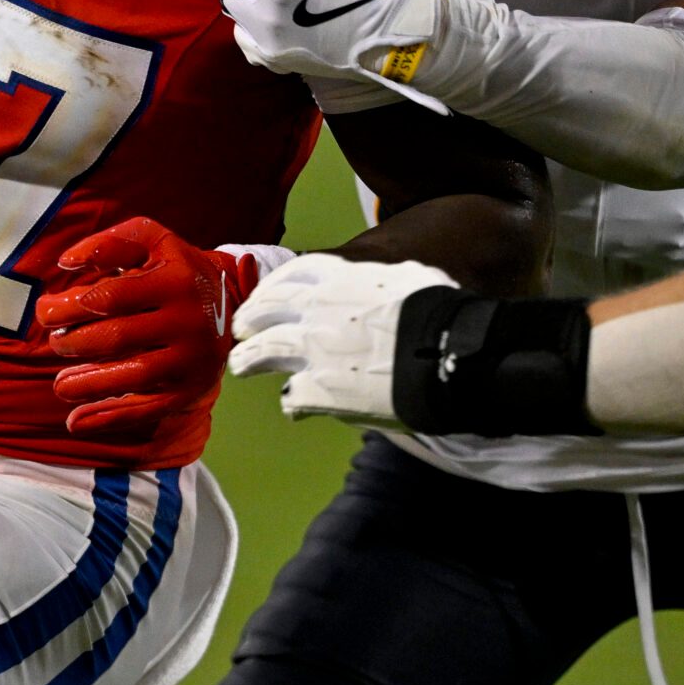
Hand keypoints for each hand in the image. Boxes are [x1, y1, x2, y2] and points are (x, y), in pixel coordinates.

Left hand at [36, 218, 265, 439]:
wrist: (231, 301)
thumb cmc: (175, 268)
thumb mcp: (152, 242)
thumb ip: (109, 244)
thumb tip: (66, 262)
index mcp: (175, 279)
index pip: (112, 296)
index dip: (71, 306)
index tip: (45, 312)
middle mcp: (188, 320)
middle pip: (118, 337)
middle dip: (74, 343)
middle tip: (56, 342)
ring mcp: (192, 359)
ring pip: (133, 376)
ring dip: (88, 384)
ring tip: (60, 384)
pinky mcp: (191, 389)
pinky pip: (148, 409)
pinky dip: (110, 419)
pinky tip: (76, 421)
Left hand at [229, 253, 455, 427]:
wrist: (442, 353)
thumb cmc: (433, 308)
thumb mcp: (401, 276)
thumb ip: (372, 281)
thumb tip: (370, 286)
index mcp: (335, 276)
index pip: (288, 276)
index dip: (270, 287)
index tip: (263, 296)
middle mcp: (314, 310)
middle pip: (264, 311)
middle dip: (249, 320)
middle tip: (242, 330)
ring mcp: (311, 351)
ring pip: (263, 352)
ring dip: (248, 358)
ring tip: (241, 365)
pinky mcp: (318, 391)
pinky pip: (293, 398)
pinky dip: (292, 403)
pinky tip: (294, 408)